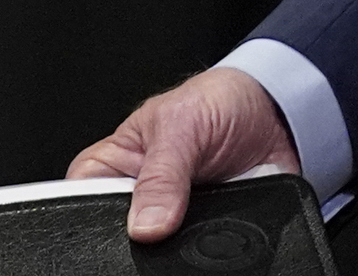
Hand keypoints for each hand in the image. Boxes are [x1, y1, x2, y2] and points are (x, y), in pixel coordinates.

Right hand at [68, 66, 298, 242]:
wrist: (277, 111)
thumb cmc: (219, 102)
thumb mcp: (183, 124)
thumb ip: (162, 175)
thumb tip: (145, 225)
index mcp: (111, 166)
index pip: (79, 201)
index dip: (93, 218)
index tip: (124, 224)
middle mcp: (135, 198)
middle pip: (119, 237)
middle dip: (142, 238)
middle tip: (171, 220)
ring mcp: (168, 220)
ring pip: (158, 253)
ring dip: (178, 246)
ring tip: (202, 219)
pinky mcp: (202, 233)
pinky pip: (196, 256)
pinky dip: (208, 250)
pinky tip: (220, 231)